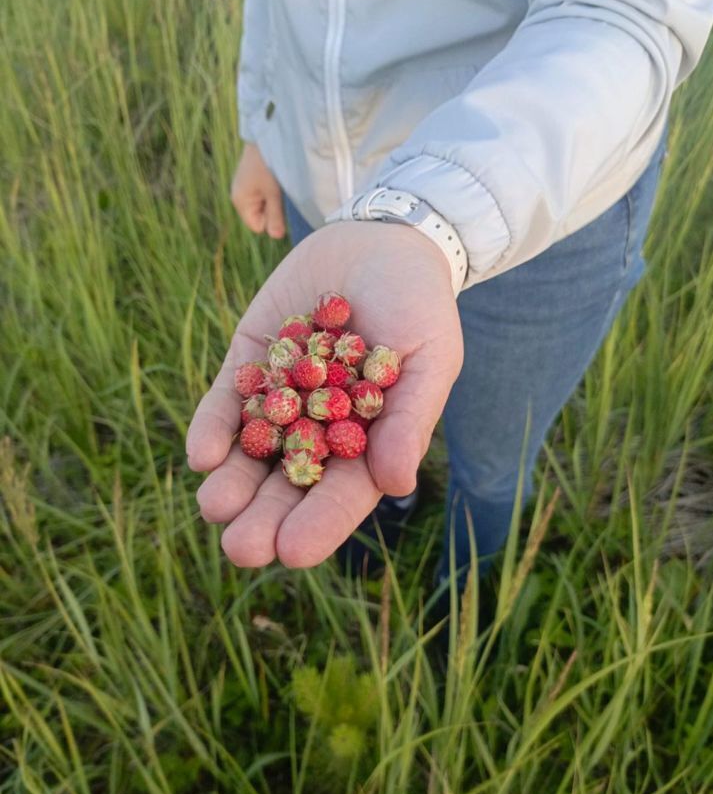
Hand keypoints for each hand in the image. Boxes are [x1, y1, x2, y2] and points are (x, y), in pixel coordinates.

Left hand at [186, 221, 463, 567]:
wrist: (382, 241)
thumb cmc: (420, 305)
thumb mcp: (429, 358)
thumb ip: (410, 417)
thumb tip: (395, 483)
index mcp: (367, 441)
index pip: (342, 493)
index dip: (319, 523)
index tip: (293, 552)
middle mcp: (319, 428)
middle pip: (288, 483)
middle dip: (264, 517)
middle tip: (241, 548)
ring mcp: (281, 397)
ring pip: (251, 452)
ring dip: (231, 482)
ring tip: (215, 506)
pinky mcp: (251, 362)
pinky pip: (227, 402)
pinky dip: (213, 427)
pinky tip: (201, 455)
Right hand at [230, 141, 285, 238]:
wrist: (264, 135)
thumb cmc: (269, 164)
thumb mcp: (274, 192)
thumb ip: (275, 216)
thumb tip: (276, 237)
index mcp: (240, 201)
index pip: (257, 226)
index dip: (270, 220)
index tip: (277, 202)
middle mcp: (239, 196)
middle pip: (260, 217)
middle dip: (272, 209)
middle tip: (278, 191)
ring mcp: (244, 187)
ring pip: (263, 205)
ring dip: (273, 199)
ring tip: (277, 183)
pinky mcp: (251, 180)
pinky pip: (263, 195)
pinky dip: (271, 191)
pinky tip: (274, 179)